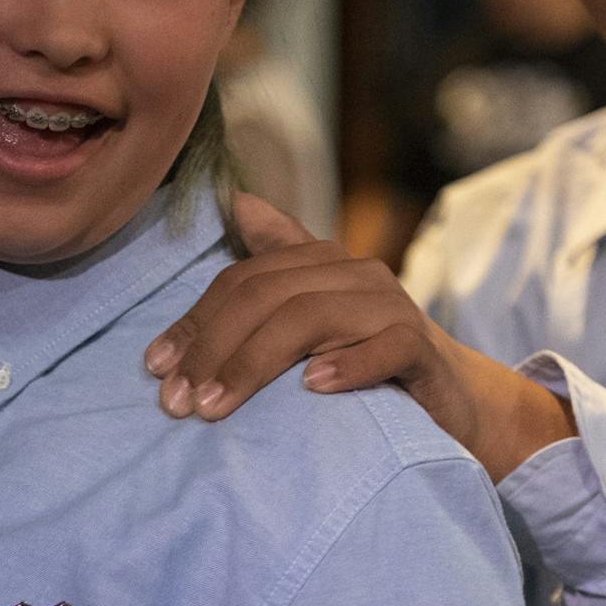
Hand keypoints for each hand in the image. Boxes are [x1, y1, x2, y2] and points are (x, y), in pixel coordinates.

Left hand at [145, 193, 574, 479]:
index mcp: (321, 262)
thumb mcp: (315, 311)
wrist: (449, 396)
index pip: (242, 280)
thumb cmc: (366, 355)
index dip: (195, 321)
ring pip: (311, 318)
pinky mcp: (421, 348)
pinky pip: (384, 348)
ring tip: (218, 405)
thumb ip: (277, 260)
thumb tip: (235, 200)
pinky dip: (347, 366)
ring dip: (256, 363)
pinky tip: (312, 390)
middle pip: (267, 296)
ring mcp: (392, 307)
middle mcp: (355, 274)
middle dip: (214, 348)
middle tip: (179, 402)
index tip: (156, 369)